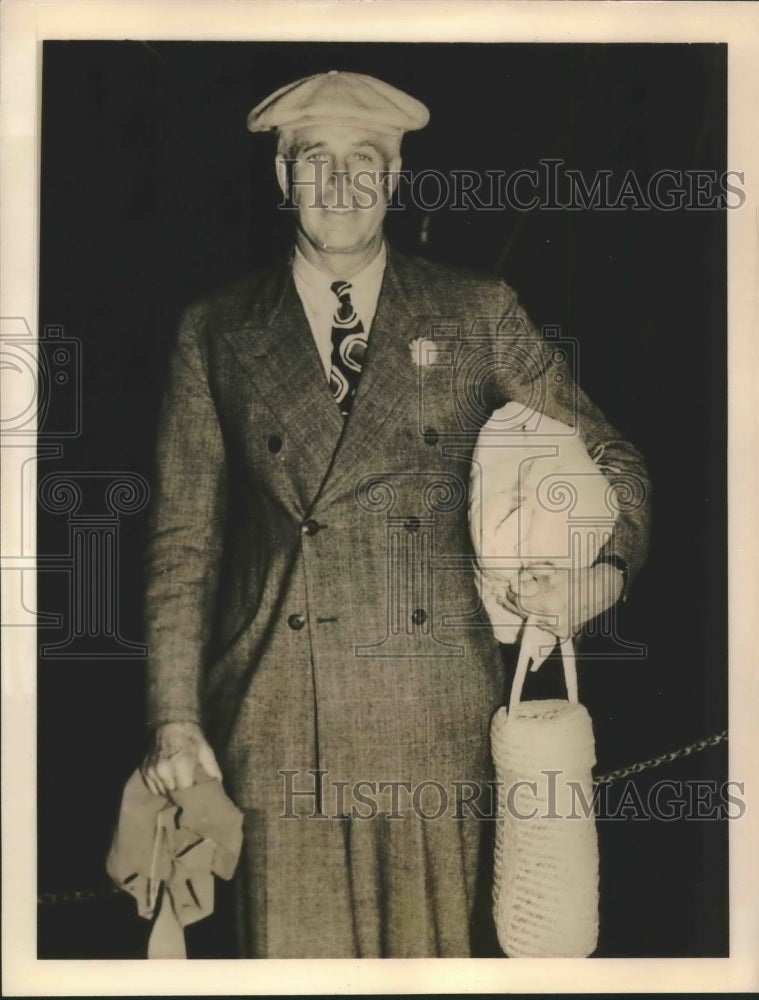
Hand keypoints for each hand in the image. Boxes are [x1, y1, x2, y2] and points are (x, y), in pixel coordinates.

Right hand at [140, 720, 222, 796]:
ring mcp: (152, 771)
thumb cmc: (191, 738)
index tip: (196, 797)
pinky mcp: (144, 770)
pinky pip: (153, 788)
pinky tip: (169, 780)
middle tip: (189, 791)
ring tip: (179, 784)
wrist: (171, 724)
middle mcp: (164, 770)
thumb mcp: (206, 751)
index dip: (191, 796)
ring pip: (162, 793)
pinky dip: (161, 787)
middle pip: (173, 795)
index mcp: (181, 764)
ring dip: (171, 792)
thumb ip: (213, 770)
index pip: (185, 793)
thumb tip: (217, 787)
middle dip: (181, 795)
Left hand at [494, 562, 623, 639]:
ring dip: (525, 611)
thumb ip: (532, 579)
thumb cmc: (578, 577)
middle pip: (524, 613)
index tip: (506, 588)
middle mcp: (555, 618)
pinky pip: (544, 626)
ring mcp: (560, 628)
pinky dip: (538, 617)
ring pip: (532, 621)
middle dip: (514, 603)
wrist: (603, 589)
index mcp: (551, 601)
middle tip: (505, 595)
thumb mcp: (554, 573)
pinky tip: (537, 609)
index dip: (511, 595)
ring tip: (521, 600)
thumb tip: (513, 584)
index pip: (521, 602)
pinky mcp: (564, 632)